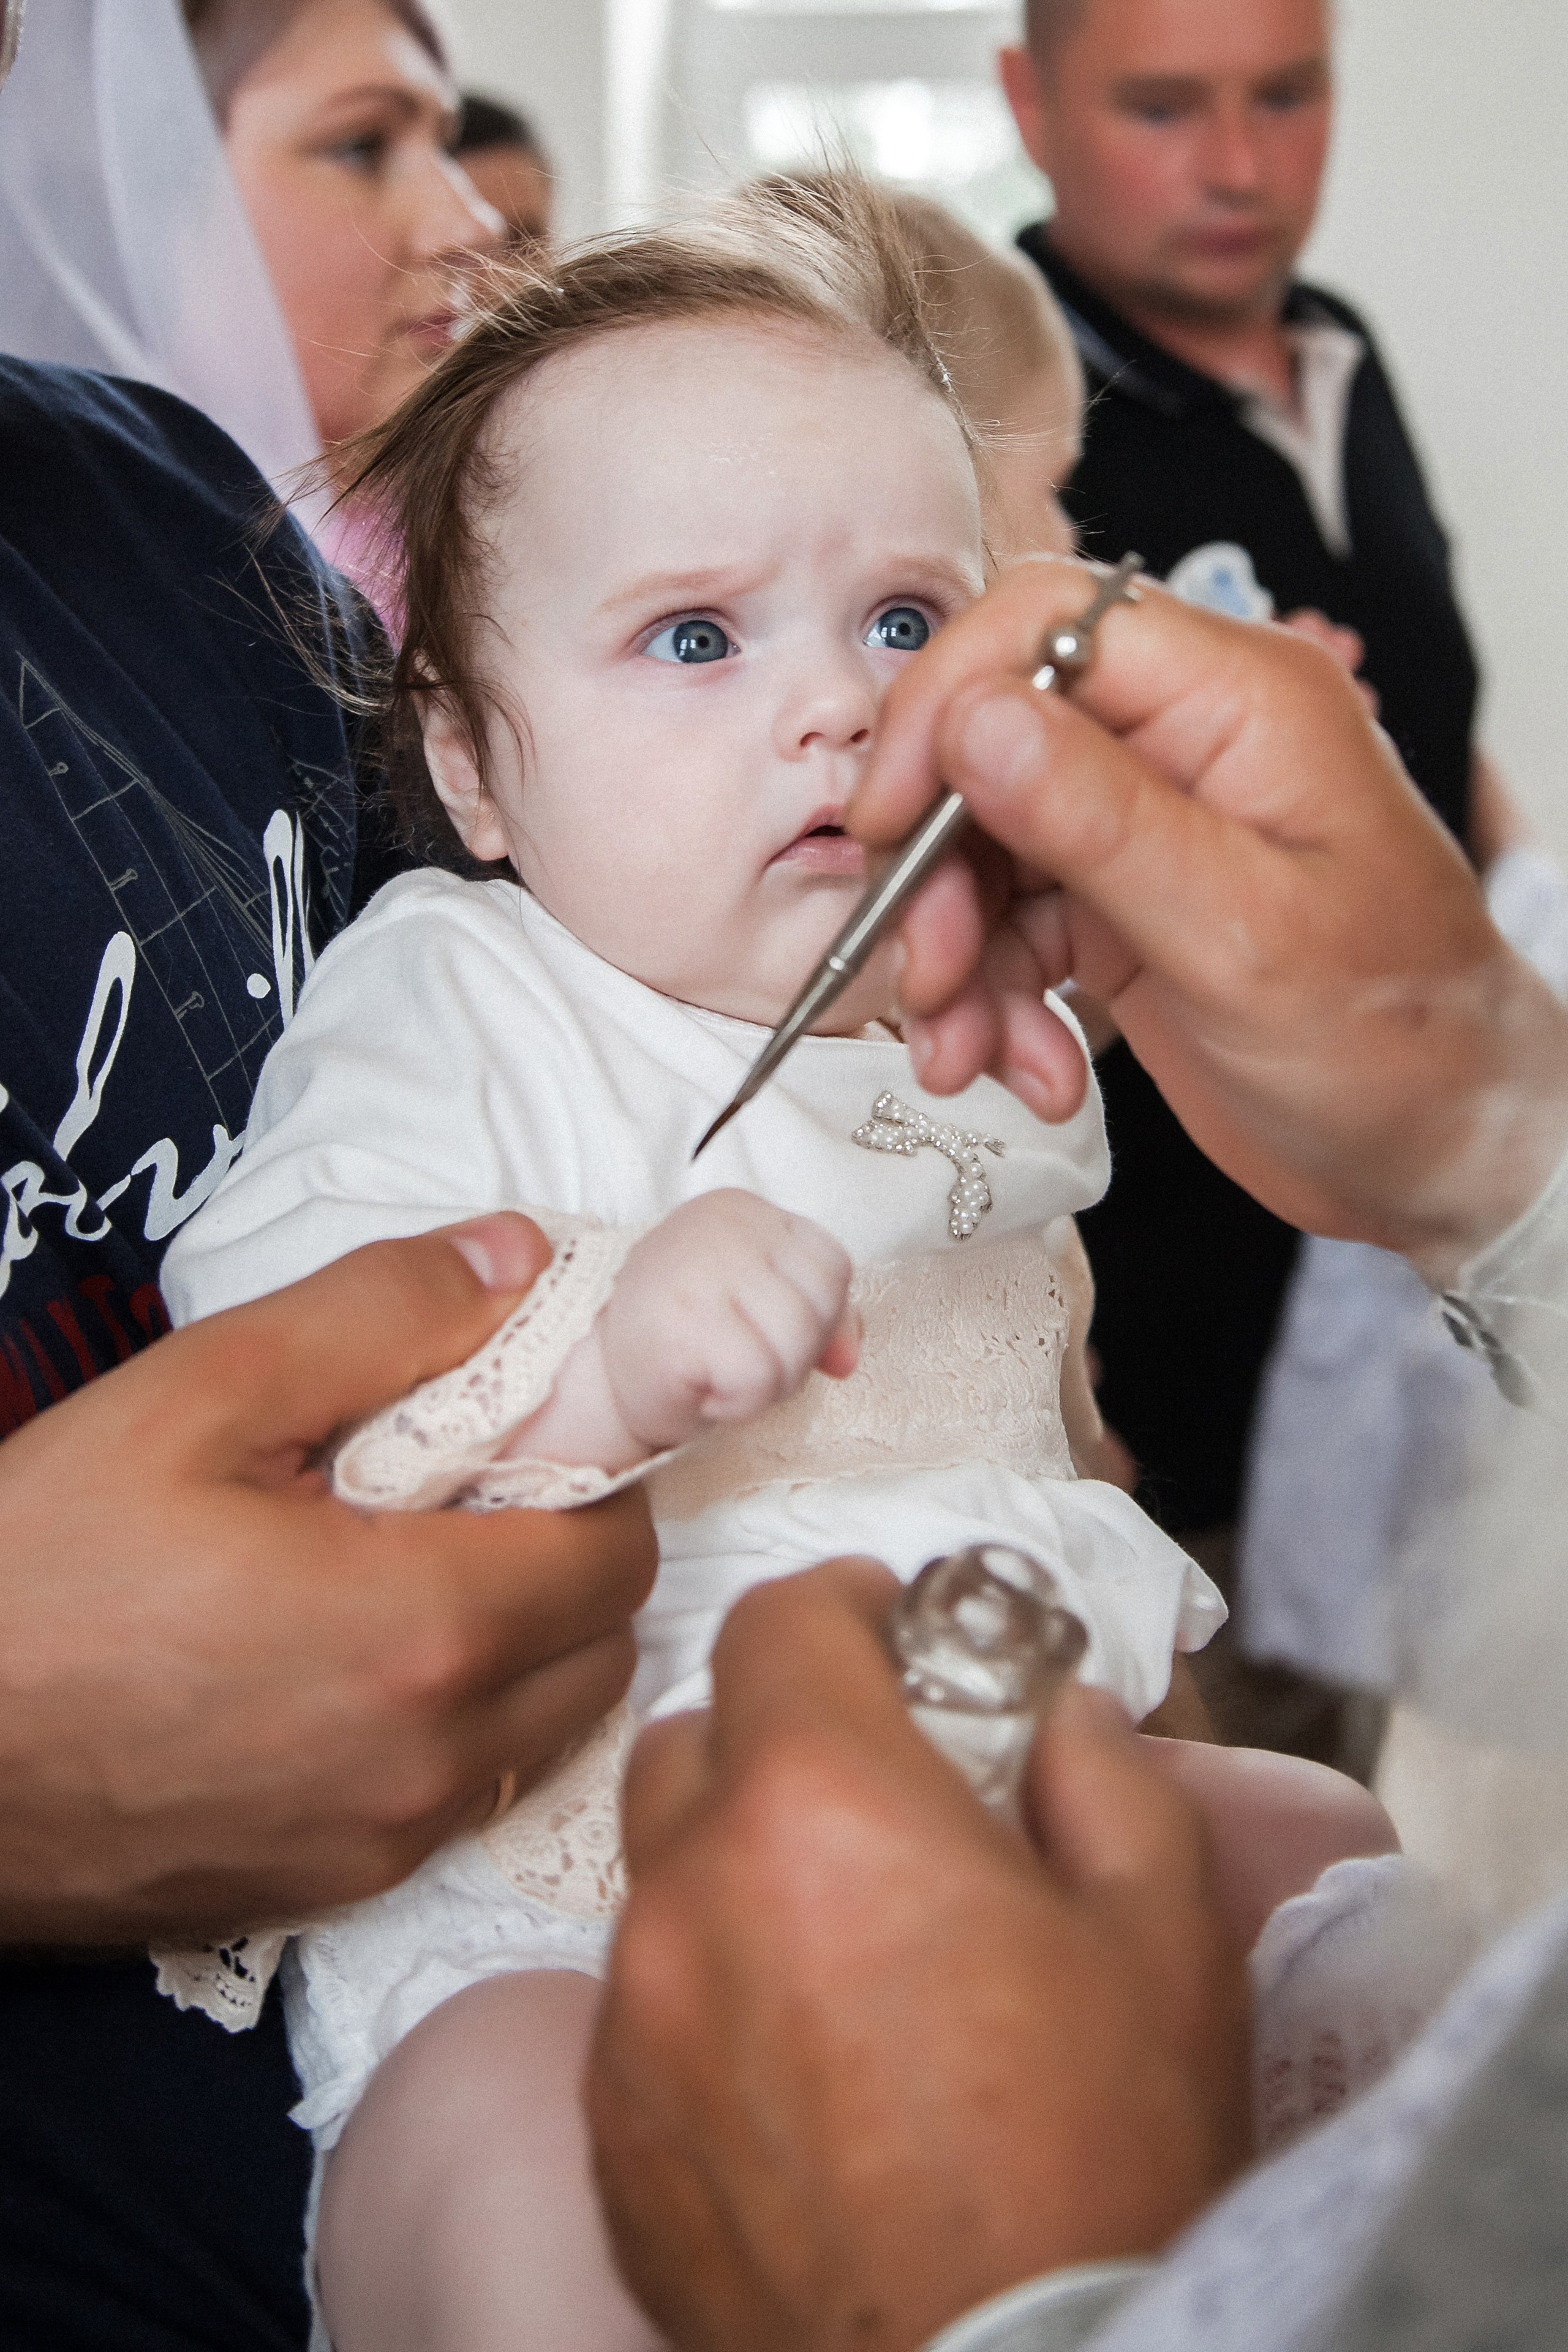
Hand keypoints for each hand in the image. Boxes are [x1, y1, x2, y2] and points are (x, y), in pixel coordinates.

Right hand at [0, 1215, 655, 1942]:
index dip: (594, 1472)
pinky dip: (453, 1726)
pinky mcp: (328, 1891)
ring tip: (401, 1573)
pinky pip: (460, 1798)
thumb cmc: (30, 1572)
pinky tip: (349, 1666)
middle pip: (603, 1642)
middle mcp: (428, 1756)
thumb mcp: (194, 1393)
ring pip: (544, 1727)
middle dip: (568, 1555)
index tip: (528, 1432)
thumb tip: (522, 1262)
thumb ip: (379, 1315)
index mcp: (421, 1627)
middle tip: (464, 1493)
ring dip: (521, 1646)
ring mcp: (381, 1841)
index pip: (619, 1546)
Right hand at [519, 1192, 856, 1471]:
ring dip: (766, 1384)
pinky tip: (702, 1389)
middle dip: (791, 1356)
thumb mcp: (758, 1309)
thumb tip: (848, 1360)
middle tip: (734, 1360)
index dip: (815, 1319)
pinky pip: (758, 1380)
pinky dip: (738, 1403)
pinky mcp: (677, 1325)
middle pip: (818, 1308)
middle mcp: (719, 1226)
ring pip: (795, 1347)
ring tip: (717, 1374)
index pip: (832, 1266)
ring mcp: (695, 1271)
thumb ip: (819, 1317)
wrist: (592, 1379)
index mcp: (741, 1210)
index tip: (759, 1332)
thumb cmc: (684, 1341)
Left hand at [588, 1561, 1249, 2351]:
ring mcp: (631, 2023)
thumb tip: (1061, 1719)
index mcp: (821, 1807)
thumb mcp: (1164, 1935)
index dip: (839, 1603)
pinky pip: (639, 2010)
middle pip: (694, 1738)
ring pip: (659, 1877)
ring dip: (736, 1865)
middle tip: (874, 1780)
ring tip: (842, 1934)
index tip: (887, 1622)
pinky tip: (797, 2054)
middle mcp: (691, 1895)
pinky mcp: (610, 2137)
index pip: (776, 1624)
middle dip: (778, 1728)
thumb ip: (1107, 1780)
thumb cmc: (1095, 2159)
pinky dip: (704, 1991)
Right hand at [851, 557, 1567, 1279]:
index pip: (1044, 626)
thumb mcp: (1243, 936)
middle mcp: (1184, 747)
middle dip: (939, 873)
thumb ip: (1101, 821)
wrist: (1442, 1152)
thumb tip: (973, 720)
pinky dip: (993, 1004)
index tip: (892, 820)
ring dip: (956, 962)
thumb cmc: (1398, 1040)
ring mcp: (1147, 831)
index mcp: (1238, 702)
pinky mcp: (1120, 912)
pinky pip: (1008, 930)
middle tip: (929, 979)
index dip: (945, 708)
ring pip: (982, 852)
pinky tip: (1030, 1071)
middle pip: (989, 748)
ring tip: (975, 1057)